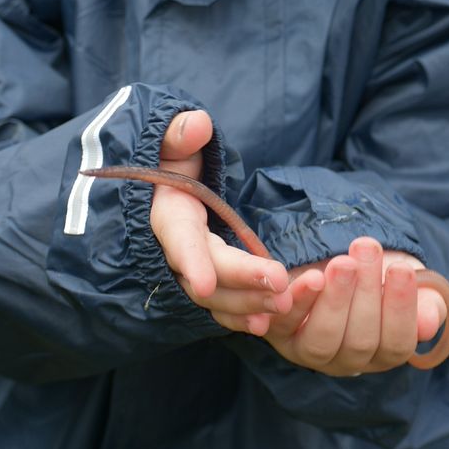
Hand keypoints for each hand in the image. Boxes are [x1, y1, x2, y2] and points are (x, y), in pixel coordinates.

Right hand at [150, 110, 292, 333]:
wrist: (164, 186)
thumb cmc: (170, 159)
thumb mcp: (170, 142)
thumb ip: (180, 135)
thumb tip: (198, 124)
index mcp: (169, 214)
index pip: (179, 241)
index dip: (191, 262)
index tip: (204, 284)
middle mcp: (178, 250)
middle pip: (208, 274)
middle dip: (241, 281)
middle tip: (280, 283)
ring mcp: (193, 270)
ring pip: (218, 298)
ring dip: (249, 304)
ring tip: (284, 305)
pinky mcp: (210, 280)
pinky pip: (225, 305)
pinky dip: (243, 315)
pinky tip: (268, 324)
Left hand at [263, 237, 446, 376]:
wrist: (330, 262)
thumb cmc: (376, 276)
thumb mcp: (404, 284)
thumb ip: (425, 303)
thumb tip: (428, 323)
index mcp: (382, 351)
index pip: (397, 344)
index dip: (401, 308)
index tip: (402, 269)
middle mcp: (347, 360)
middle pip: (361, 341)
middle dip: (366, 293)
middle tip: (368, 250)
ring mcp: (311, 351)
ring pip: (323, 340)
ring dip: (335, 300)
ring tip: (343, 262)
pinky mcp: (280, 333)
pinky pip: (287, 324)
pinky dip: (298, 301)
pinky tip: (310, 277)